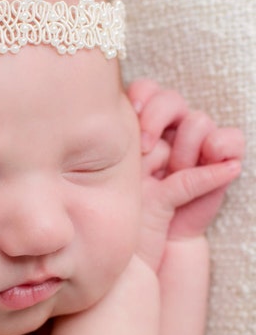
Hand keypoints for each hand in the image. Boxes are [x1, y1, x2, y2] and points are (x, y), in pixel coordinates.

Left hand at [127, 79, 243, 269]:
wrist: (155, 242)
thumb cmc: (130, 209)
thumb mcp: (116, 176)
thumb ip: (114, 147)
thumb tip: (105, 116)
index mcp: (141, 127)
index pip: (145, 91)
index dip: (141, 96)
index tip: (130, 111)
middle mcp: (169, 131)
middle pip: (170, 100)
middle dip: (157, 118)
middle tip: (144, 147)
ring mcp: (195, 144)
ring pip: (197, 120)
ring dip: (183, 147)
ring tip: (173, 170)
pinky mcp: (220, 160)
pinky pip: (229, 139)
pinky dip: (221, 148)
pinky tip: (212, 162)